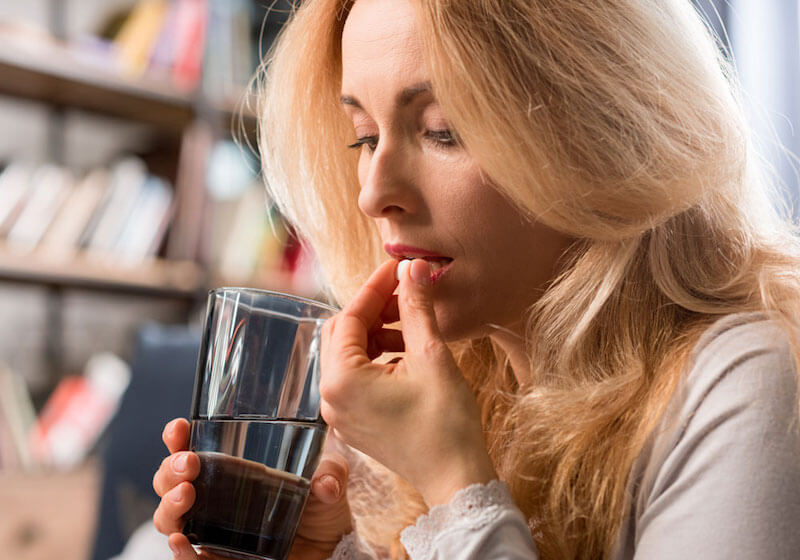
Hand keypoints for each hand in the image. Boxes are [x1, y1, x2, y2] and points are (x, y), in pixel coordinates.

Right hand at [152, 418, 353, 559]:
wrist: (330, 548)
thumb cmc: (320, 506)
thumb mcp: (328, 479)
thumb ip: (330, 474)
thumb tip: (326, 484)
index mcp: (231, 468)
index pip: (191, 448)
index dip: (178, 438)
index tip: (179, 427)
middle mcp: (213, 496)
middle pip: (170, 481)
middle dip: (170, 469)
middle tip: (188, 463)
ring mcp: (212, 529)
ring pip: (170, 518)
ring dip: (169, 505)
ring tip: (186, 494)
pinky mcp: (219, 559)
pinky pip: (190, 559)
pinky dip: (179, 552)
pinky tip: (179, 540)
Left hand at [319, 259, 496, 506]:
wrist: (456, 478)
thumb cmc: (444, 423)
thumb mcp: (431, 355)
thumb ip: (416, 307)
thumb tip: (413, 268)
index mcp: (341, 379)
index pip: (349, 317)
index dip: (375, 288)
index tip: (398, 268)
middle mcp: (330, 397)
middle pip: (343, 334)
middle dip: (373, 310)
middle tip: (405, 294)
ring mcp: (340, 413)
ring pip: (349, 355)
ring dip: (376, 334)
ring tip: (411, 326)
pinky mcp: (354, 422)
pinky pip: (355, 378)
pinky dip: (377, 359)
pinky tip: (406, 354)